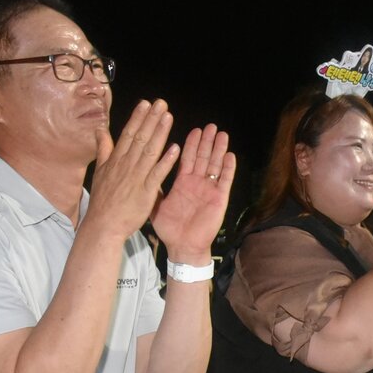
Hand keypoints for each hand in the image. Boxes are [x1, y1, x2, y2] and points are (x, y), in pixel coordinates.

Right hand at [88, 99, 179, 240]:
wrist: (103, 225)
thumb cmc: (104, 200)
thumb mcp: (100, 171)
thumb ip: (103, 149)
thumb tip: (100, 129)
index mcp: (116, 160)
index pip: (128, 134)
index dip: (138, 118)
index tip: (146, 103)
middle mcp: (126, 165)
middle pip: (140, 138)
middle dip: (151, 119)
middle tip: (161, 103)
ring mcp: (136, 177)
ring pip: (150, 151)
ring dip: (160, 133)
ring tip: (168, 117)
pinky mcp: (145, 192)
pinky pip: (157, 174)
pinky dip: (166, 161)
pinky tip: (175, 149)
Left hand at [151, 123, 235, 261]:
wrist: (182, 246)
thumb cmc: (170, 228)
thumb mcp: (157, 204)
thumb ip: (153, 187)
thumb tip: (143, 172)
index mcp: (183, 183)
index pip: (187, 158)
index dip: (191, 144)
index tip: (194, 129)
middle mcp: (197, 184)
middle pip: (203, 158)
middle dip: (207, 142)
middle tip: (211, 126)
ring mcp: (209, 190)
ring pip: (215, 165)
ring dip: (219, 150)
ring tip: (222, 134)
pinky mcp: (218, 199)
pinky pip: (224, 181)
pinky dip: (228, 169)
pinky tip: (230, 155)